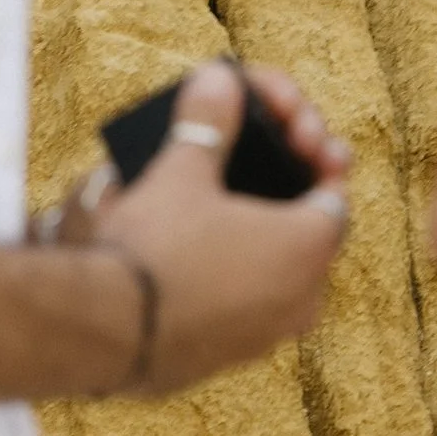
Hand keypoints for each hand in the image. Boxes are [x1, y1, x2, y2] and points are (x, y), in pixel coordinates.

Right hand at [69, 59, 350, 395]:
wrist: (102, 334)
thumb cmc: (153, 246)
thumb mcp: (180, 170)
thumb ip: (209, 120)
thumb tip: (220, 76)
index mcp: (309, 246)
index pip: (334, 194)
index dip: (315, 157)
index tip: (293, 136)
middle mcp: (304, 297)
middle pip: (313, 234)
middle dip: (290, 194)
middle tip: (258, 166)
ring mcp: (268, 336)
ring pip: (282, 276)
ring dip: (262, 240)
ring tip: (222, 209)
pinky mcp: (229, 359)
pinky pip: (248, 309)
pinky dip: (235, 278)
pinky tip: (195, 258)